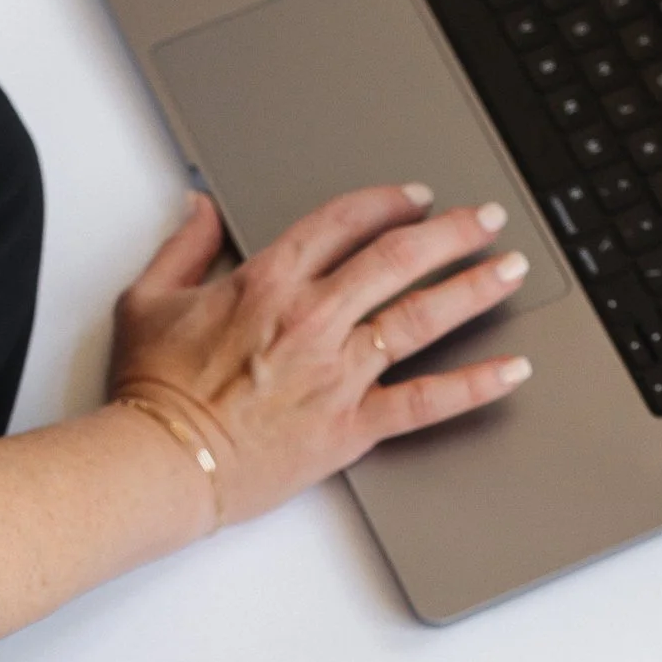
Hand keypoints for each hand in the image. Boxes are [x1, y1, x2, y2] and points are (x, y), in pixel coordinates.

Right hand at [109, 186, 531, 522]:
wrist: (160, 463)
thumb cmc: (153, 391)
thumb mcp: (149, 298)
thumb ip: (185, 246)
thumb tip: (201, 207)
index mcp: (269, 282)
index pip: (343, 223)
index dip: (386, 203)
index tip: (414, 198)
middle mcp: (314, 320)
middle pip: (399, 259)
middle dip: (451, 232)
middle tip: (485, 219)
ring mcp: (339, 373)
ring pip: (423, 317)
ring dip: (474, 288)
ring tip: (510, 270)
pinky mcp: (352, 427)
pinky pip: (426, 401)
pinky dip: (475, 386)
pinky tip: (512, 371)